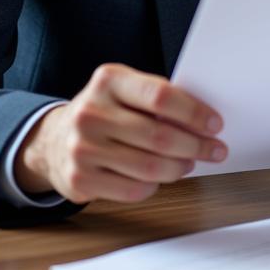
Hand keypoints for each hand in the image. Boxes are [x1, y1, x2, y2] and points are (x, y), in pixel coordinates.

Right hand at [14, 63, 226, 203]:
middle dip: (196, 145)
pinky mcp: (80, 179)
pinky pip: (133, 189)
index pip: (161, 96)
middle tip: (214, 149)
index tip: (215, 124)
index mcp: (108, 80)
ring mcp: (82, 148)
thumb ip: (158, 99)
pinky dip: (156, 185)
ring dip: (179, 167)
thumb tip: (204, 120)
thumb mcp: (124, 90)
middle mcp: (91, 112)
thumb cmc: (105, 111)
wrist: (55, 139)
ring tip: (190, 162)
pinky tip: (162, 176)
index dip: (194, 112)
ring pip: (149, 166)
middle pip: (159, 135)